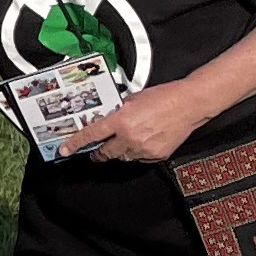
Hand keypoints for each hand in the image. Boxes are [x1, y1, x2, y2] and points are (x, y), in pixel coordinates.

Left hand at [61, 83, 209, 164]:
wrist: (190, 104)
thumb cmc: (165, 97)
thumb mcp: (134, 99)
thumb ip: (118, 111)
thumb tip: (108, 118)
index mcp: (121, 120)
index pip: (91, 135)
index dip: (76, 143)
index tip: (66, 150)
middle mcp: (130, 137)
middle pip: (105, 153)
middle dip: (99, 152)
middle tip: (96, 151)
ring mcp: (143, 148)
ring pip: (122, 156)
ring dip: (120, 150)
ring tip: (129, 139)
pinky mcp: (156, 155)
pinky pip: (139, 158)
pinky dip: (138, 152)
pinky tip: (144, 140)